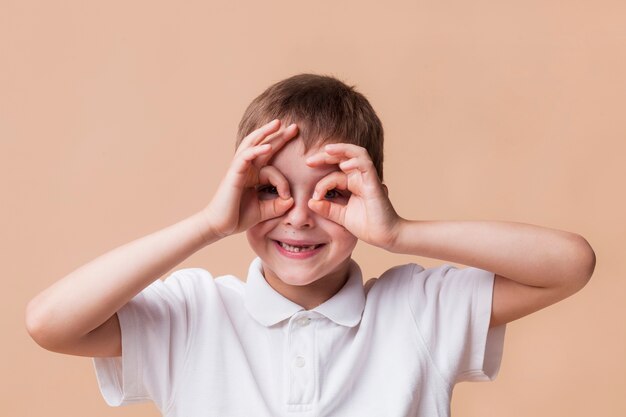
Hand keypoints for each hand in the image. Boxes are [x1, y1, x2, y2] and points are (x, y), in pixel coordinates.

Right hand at [202, 120, 296, 238]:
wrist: (220, 226)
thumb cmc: (239, 217)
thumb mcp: (265, 211)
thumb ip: (278, 205)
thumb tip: (292, 200)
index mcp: (253, 174)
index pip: (272, 164)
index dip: (284, 177)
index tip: (288, 196)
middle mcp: (246, 168)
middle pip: (262, 145)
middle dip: (278, 135)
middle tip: (294, 126)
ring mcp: (239, 169)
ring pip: (252, 144)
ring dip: (265, 133)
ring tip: (278, 124)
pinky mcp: (233, 174)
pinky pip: (245, 157)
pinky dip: (256, 150)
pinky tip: (267, 146)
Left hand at [305, 143, 401, 248]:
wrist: (384, 237)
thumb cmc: (366, 226)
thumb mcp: (340, 216)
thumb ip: (326, 208)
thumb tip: (310, 201)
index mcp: (351, 184)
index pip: (333, 173)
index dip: (320, 181)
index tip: (313, 197)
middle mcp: (359, 178)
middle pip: (342, 157)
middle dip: (325, 156)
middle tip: (308, 161)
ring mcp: (367, 179)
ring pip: (356, 154)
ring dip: (341, 149)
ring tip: (327, 150)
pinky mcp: (374, 183)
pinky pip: (366, 165)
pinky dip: (355, 161)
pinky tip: (344, 165)